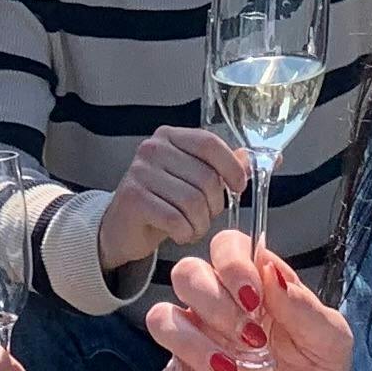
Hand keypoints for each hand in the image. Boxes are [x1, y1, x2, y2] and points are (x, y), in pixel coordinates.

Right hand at [96, 127, 248, 270]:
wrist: (121, 227)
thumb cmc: (160, 202)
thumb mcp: (191, 180)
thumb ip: (219, 167)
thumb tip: (250, 159)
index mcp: (170, 137)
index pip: (209, 143)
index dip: (231, 167)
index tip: (239, 187)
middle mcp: (152, 148)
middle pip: (205, 177)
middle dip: (214, 205)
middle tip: (205, 216)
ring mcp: (140, 172)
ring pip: (193, 201)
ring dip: (200, 223)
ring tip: (192, 227)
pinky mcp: (133, 199)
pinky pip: (175, 219)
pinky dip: (184, 233)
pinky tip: (179, 234)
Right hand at [144, 232, 353, 370]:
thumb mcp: (331, 343)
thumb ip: (305, 306)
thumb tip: (272, 271)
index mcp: (253, 288)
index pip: (227, 247)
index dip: (232, 262)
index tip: (254, 297)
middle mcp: (217, 308)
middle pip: (186, 273)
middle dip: (211, 300)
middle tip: (248, 336)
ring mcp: (195, 345)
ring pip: (162, 319)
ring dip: (194, 343)